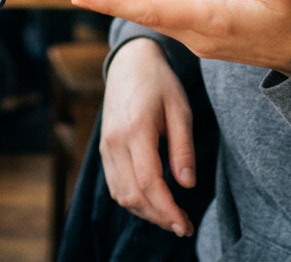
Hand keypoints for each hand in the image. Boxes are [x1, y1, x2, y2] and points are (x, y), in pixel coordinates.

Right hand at [102, 38, 196, 235]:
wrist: (129, 63)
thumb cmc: (159, 83)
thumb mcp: (180, 110)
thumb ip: (183, 148)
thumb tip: (187, 184)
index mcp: (136, 129)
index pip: (148, 182)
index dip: (166, 209)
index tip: (185, 225)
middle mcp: (115, 141)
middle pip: (132, 194)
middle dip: (158, 217)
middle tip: (184, 226)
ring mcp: (105, 145)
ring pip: (120, 194)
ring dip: (145, 212)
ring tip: (171, 217)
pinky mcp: (103, 148)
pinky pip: (114, 184)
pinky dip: (133, 200)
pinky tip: (153, 202)